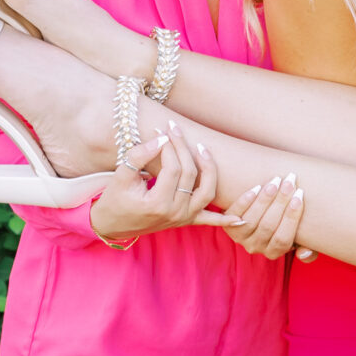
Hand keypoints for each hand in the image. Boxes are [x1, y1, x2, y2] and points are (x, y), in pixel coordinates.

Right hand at [89, 119, 222, 242]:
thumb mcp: (120, 177)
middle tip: (175, 129)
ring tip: (203, 149)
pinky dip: (227, 219)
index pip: (173, 169)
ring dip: (211, 171)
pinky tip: (243, 217)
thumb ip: (137, 157)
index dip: (169, 147)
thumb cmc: (114, 200)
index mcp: (157, 204)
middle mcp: (175, 213)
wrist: (111, 225)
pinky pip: (212, 221)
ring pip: (207, 192)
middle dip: (183, 149)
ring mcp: (183, 218)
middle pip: (190, 175)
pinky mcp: (187, 221)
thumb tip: (160, 138)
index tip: (162, 129)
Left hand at [220, 173, 311, 260]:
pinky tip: (257, 187)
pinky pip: (234, 214)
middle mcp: (255, 247)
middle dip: (280, 202)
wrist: (265, 213)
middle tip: (290, 182)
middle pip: (268, 226)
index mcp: (274, 252)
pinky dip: (245, 200)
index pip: (283, 238)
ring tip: (275, 181)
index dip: (291, 217)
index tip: (299, 196)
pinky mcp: (227, 224)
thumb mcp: (301, 240)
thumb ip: (308, 251)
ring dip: (265, 199)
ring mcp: (240, 237)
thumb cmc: (287, 223)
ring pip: (252, 220)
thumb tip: (304, 253)